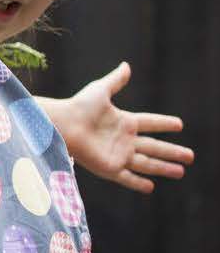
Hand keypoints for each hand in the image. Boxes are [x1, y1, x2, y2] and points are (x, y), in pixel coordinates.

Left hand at [56, 62, 192, 192]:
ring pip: (147, 164)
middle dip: (172, 152)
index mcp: (124, 122)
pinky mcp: (109, 168)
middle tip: (190, 156)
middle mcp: (123, 140)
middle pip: (154, 147)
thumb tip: (126, 65)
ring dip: (163, 168)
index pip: (150, 123)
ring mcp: (117, 155)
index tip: (180, 124)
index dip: (164, 124)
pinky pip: (127, 178)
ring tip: (181, 172)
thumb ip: (115, 81)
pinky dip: (138, 183)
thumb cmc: (78, 107)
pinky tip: (150, 187)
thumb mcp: (100, 90)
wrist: (62, 125)